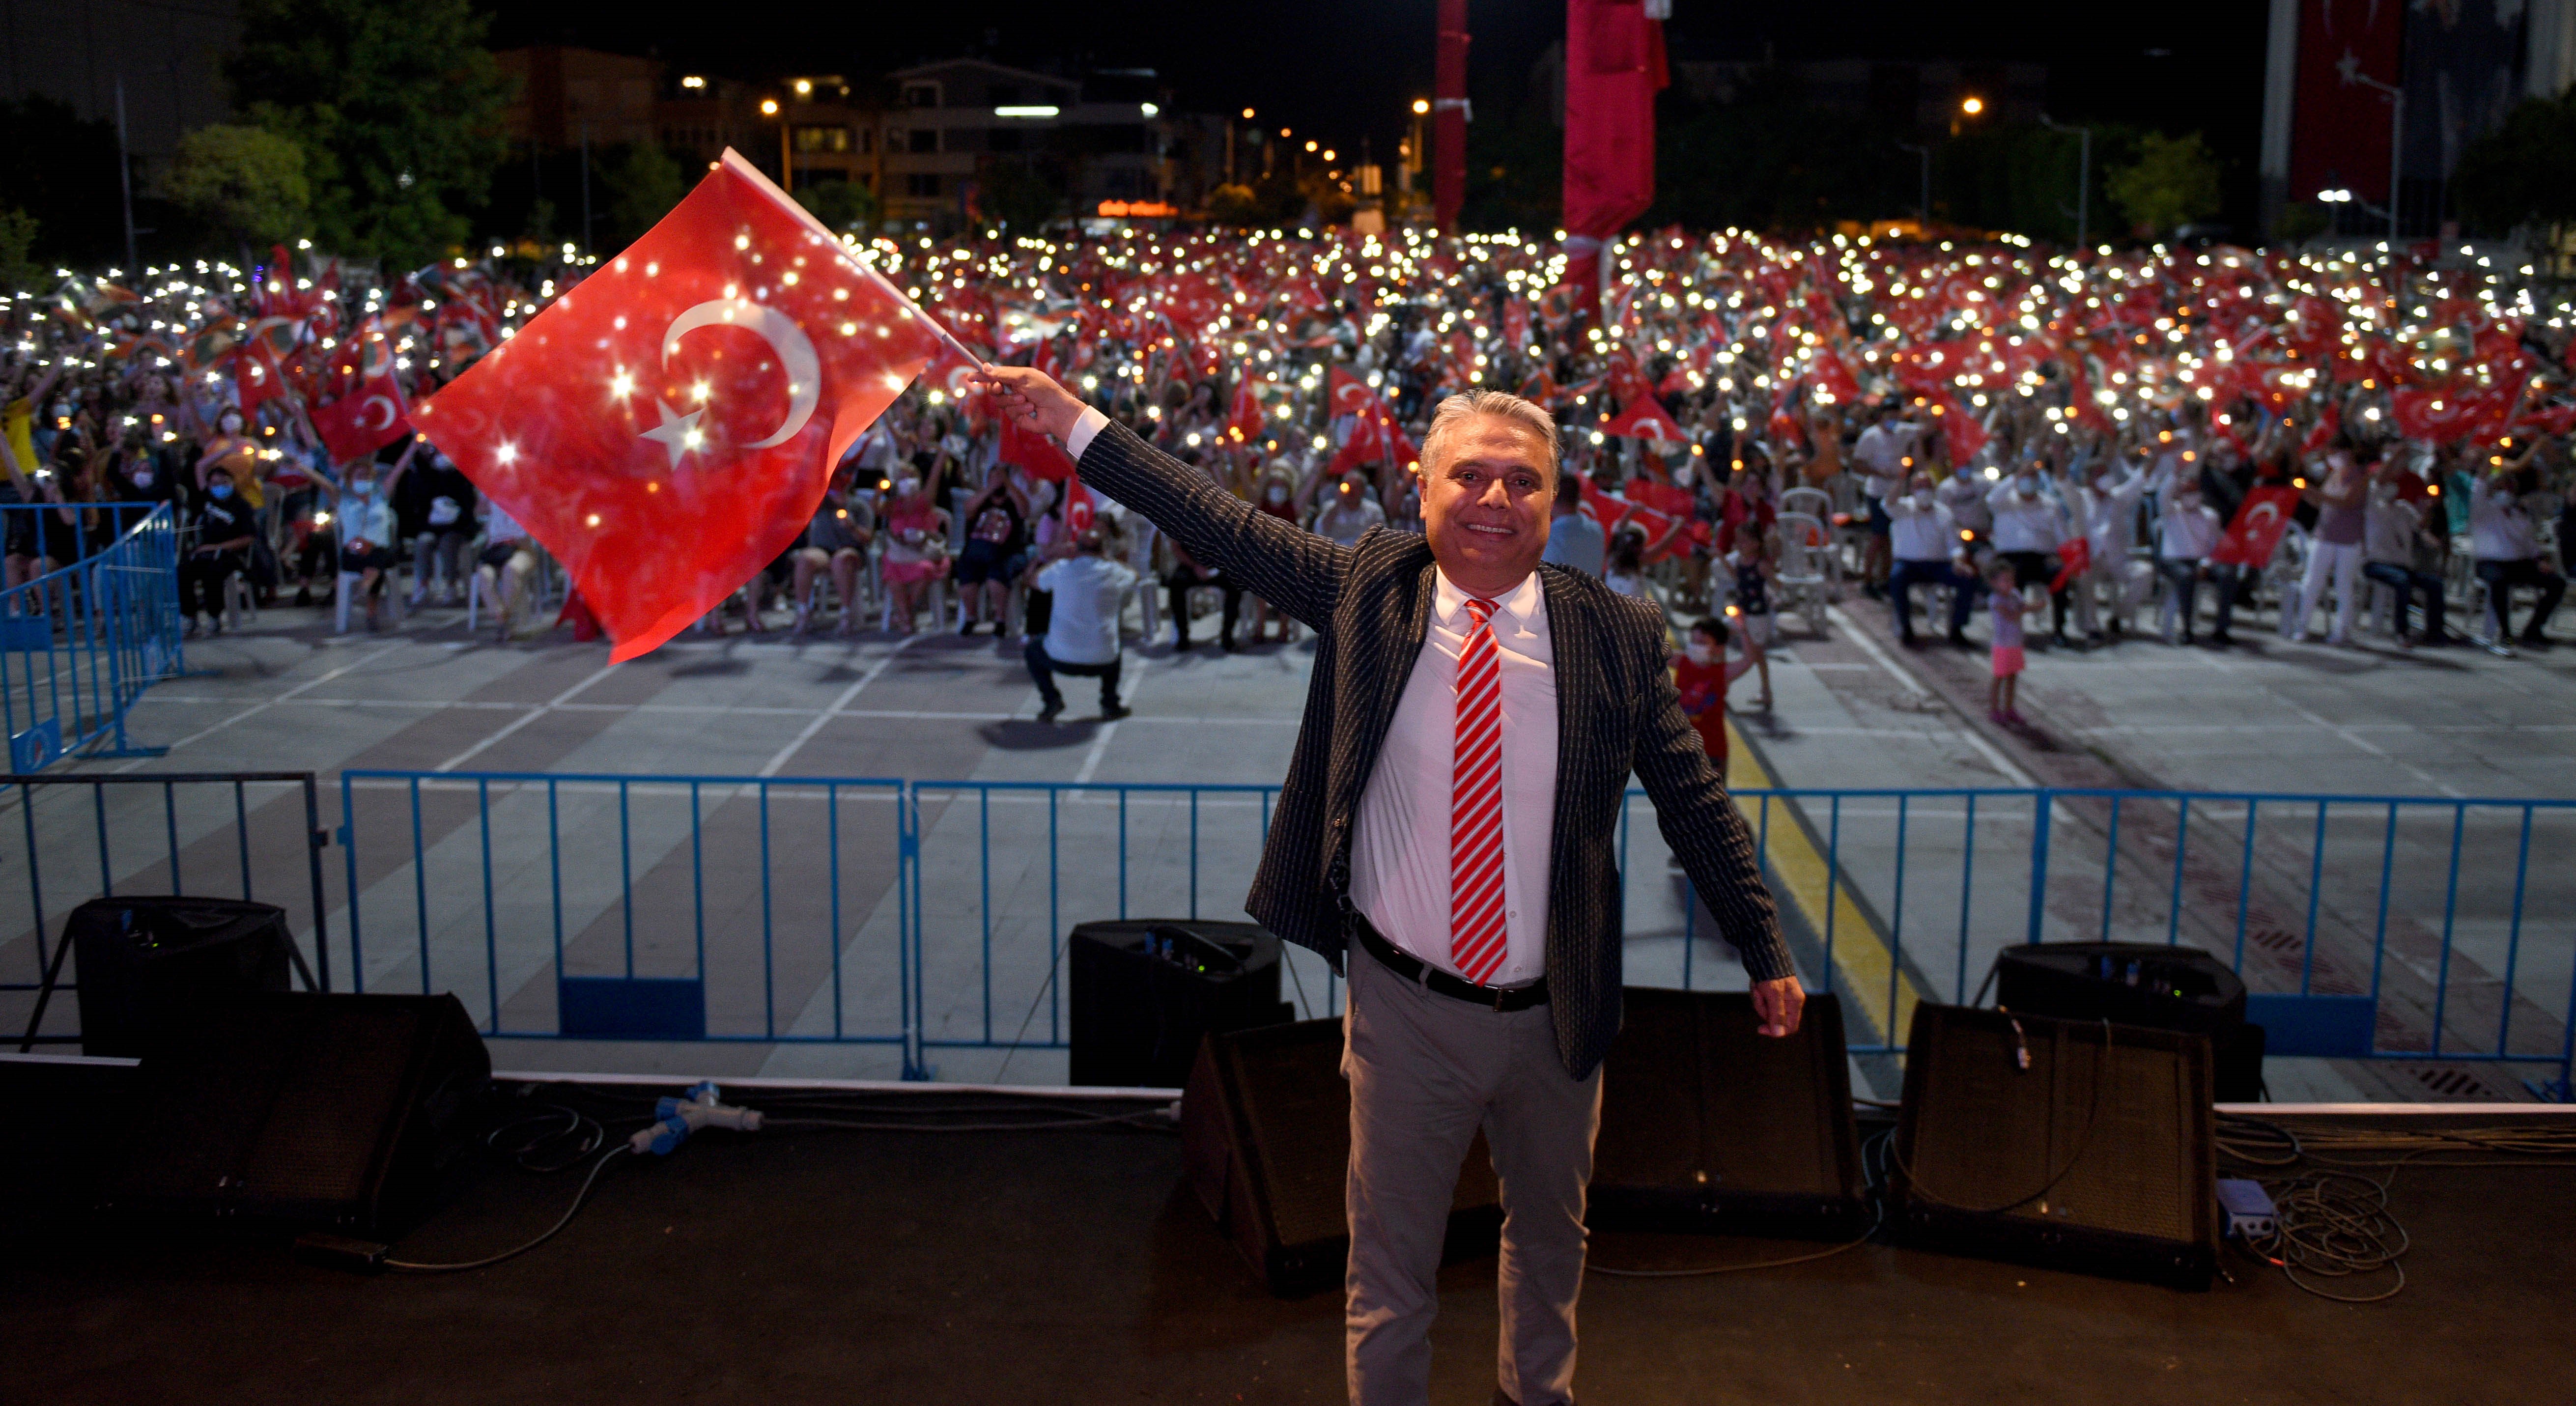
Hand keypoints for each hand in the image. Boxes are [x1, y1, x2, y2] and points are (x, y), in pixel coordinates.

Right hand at [972, 364, 1086, 443]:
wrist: (1058, 410)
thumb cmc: (1045, 390)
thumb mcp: (1023, 377)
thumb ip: (1002, 373)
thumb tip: (985, 367)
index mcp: (1015, 378)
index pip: (995, 375)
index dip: (982, 376)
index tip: (970, 377)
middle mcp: (1013, 390)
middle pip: (992, 390)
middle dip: (995, 389)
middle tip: (1000, 388)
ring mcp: (1015, 404)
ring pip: (999, 402)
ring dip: (1012, 400)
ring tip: (1026, 399)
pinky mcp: (1017, 417)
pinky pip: (1009, 413)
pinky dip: (1019, 409)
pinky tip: (1031, 408)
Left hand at [1751, 973, 1804, 1036]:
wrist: (1762, 952)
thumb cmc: (1770, 972)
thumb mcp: (1773, 994)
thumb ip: (1777, 1014)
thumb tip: (1778, 1033)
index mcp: (1795, 1002)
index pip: (1789, 1027)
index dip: (1776, 1031)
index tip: (1761, 1028)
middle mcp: (1789, 1001)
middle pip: (1774, 1018)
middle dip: (1763, 1008)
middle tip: (1759, 994)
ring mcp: (1779, 997)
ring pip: (1766, 1009)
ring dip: (1758, 999)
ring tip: (1758, 986)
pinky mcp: (1770, 992)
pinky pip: (1761, 1001)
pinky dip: (1756, 994)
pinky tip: (1756, 985)